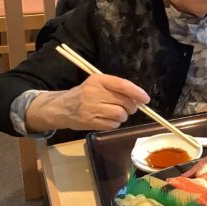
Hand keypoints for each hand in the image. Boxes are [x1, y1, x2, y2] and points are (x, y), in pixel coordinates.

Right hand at [26, 75, 149, 131]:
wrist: (60, 108)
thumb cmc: (84, 94)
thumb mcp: (97, 84)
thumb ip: (116, 88)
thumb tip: (139, 97)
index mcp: (98, 80)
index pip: (122, 85)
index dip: (137, 93)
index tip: (146, 99)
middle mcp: (93, 93)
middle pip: (124, 102)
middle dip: (132, 106)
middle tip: (129, 107)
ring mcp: (90, 109)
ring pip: (120, 114)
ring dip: (123, 116)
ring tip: (117, 113)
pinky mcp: (88, 122)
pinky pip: (112, 125)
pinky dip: (115, 123)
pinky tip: (108, 119)